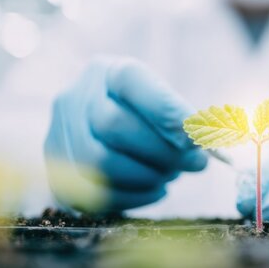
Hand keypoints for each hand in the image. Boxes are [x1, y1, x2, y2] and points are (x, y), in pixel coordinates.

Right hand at [44, 56, 206, 211]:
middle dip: (163, 150)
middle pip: (113, 125)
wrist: (101, 133)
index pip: (131, 81)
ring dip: (148, 175)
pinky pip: (94, 193)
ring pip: (101, 162)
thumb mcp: (161, 101)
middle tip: (197, 163)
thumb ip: (181, 117)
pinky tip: (157, 190)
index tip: (198, 131)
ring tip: (173, 174)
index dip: (166, 109)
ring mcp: (59, 135)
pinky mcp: (58, 172)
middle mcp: (75, 98)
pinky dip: (134, 196)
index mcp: (106, 71)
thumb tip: (210, 138)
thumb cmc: (144, 116)